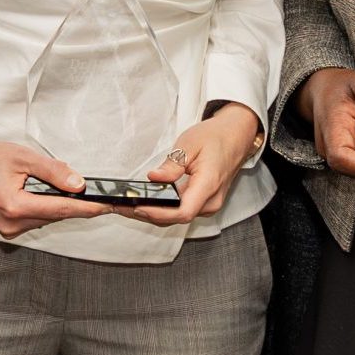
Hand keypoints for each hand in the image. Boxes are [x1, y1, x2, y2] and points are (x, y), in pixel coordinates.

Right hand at [0, 130, 108, 237]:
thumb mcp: (21, 156)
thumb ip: (52, 171)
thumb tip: (78, 183)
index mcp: (14, 206)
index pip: (61, 209)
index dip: (87, 207)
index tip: (106, 206)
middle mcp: (11, 223)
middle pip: (55, 216)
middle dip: (71, 202)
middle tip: (85, 188)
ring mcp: (8, 229)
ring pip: (46, 218)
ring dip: (54, 203)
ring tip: (50, 184)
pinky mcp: (7, 228)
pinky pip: (35, 219)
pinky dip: (42, 207)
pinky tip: (37, 192)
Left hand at [116, 102, 261, 227]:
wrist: (236, 136)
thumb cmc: (215, 137)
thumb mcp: (190, 143)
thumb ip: (172, 164)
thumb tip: (153, 178)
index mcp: (209, 185)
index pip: (183, 212)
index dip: (158, 213)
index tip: (137, 208)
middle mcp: (210, 201)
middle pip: (176, 218)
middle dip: (147, 214)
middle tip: (119, 206)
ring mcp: (208, 205)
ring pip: (177, 217)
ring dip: (152, 213)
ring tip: (126, 205)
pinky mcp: (204, 203)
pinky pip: (181, 211)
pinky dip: (162, 209)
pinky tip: (145, 202)